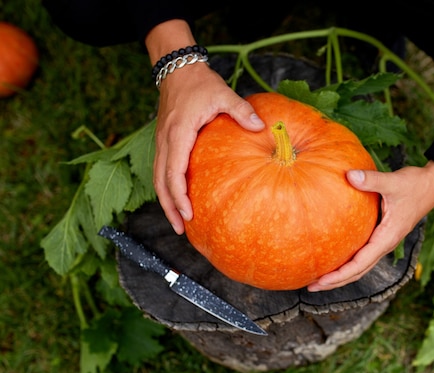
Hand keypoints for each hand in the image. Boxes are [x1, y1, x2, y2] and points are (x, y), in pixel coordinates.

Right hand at [145, 20, 264, 233]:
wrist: (177, 69)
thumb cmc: (199, 82)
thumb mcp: (222, 94)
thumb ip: (241, 111)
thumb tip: (261, 127)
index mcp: (178, 133)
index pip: (173, 172)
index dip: (179, 196)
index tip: (188, 214)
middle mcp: (165, 141)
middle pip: (160, 182)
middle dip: (169, 207)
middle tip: (181, 229)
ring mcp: (162, 142)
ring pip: (158, 178)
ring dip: (166, 201)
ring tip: (178, 222)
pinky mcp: (164, 141)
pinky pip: (162, 170)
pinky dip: (168, 188)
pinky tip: (179, 199)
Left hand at [307, 161, 433, 291]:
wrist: (433, 184)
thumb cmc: (415, 184)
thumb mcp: (393, 181)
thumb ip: (371, 180)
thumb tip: (348, 175)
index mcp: (387, 238)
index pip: (360, 264)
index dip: (340, 275)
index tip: (321, 281)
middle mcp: (385, 243)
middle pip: (358, 271)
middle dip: (336, 281)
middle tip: (311, 286)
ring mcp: (385, 241)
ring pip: (361, 265)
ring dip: (341, 274)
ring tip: (319, 277)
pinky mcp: (383, 234)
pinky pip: (363, 253)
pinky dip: (349, 260)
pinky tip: (334, 254)